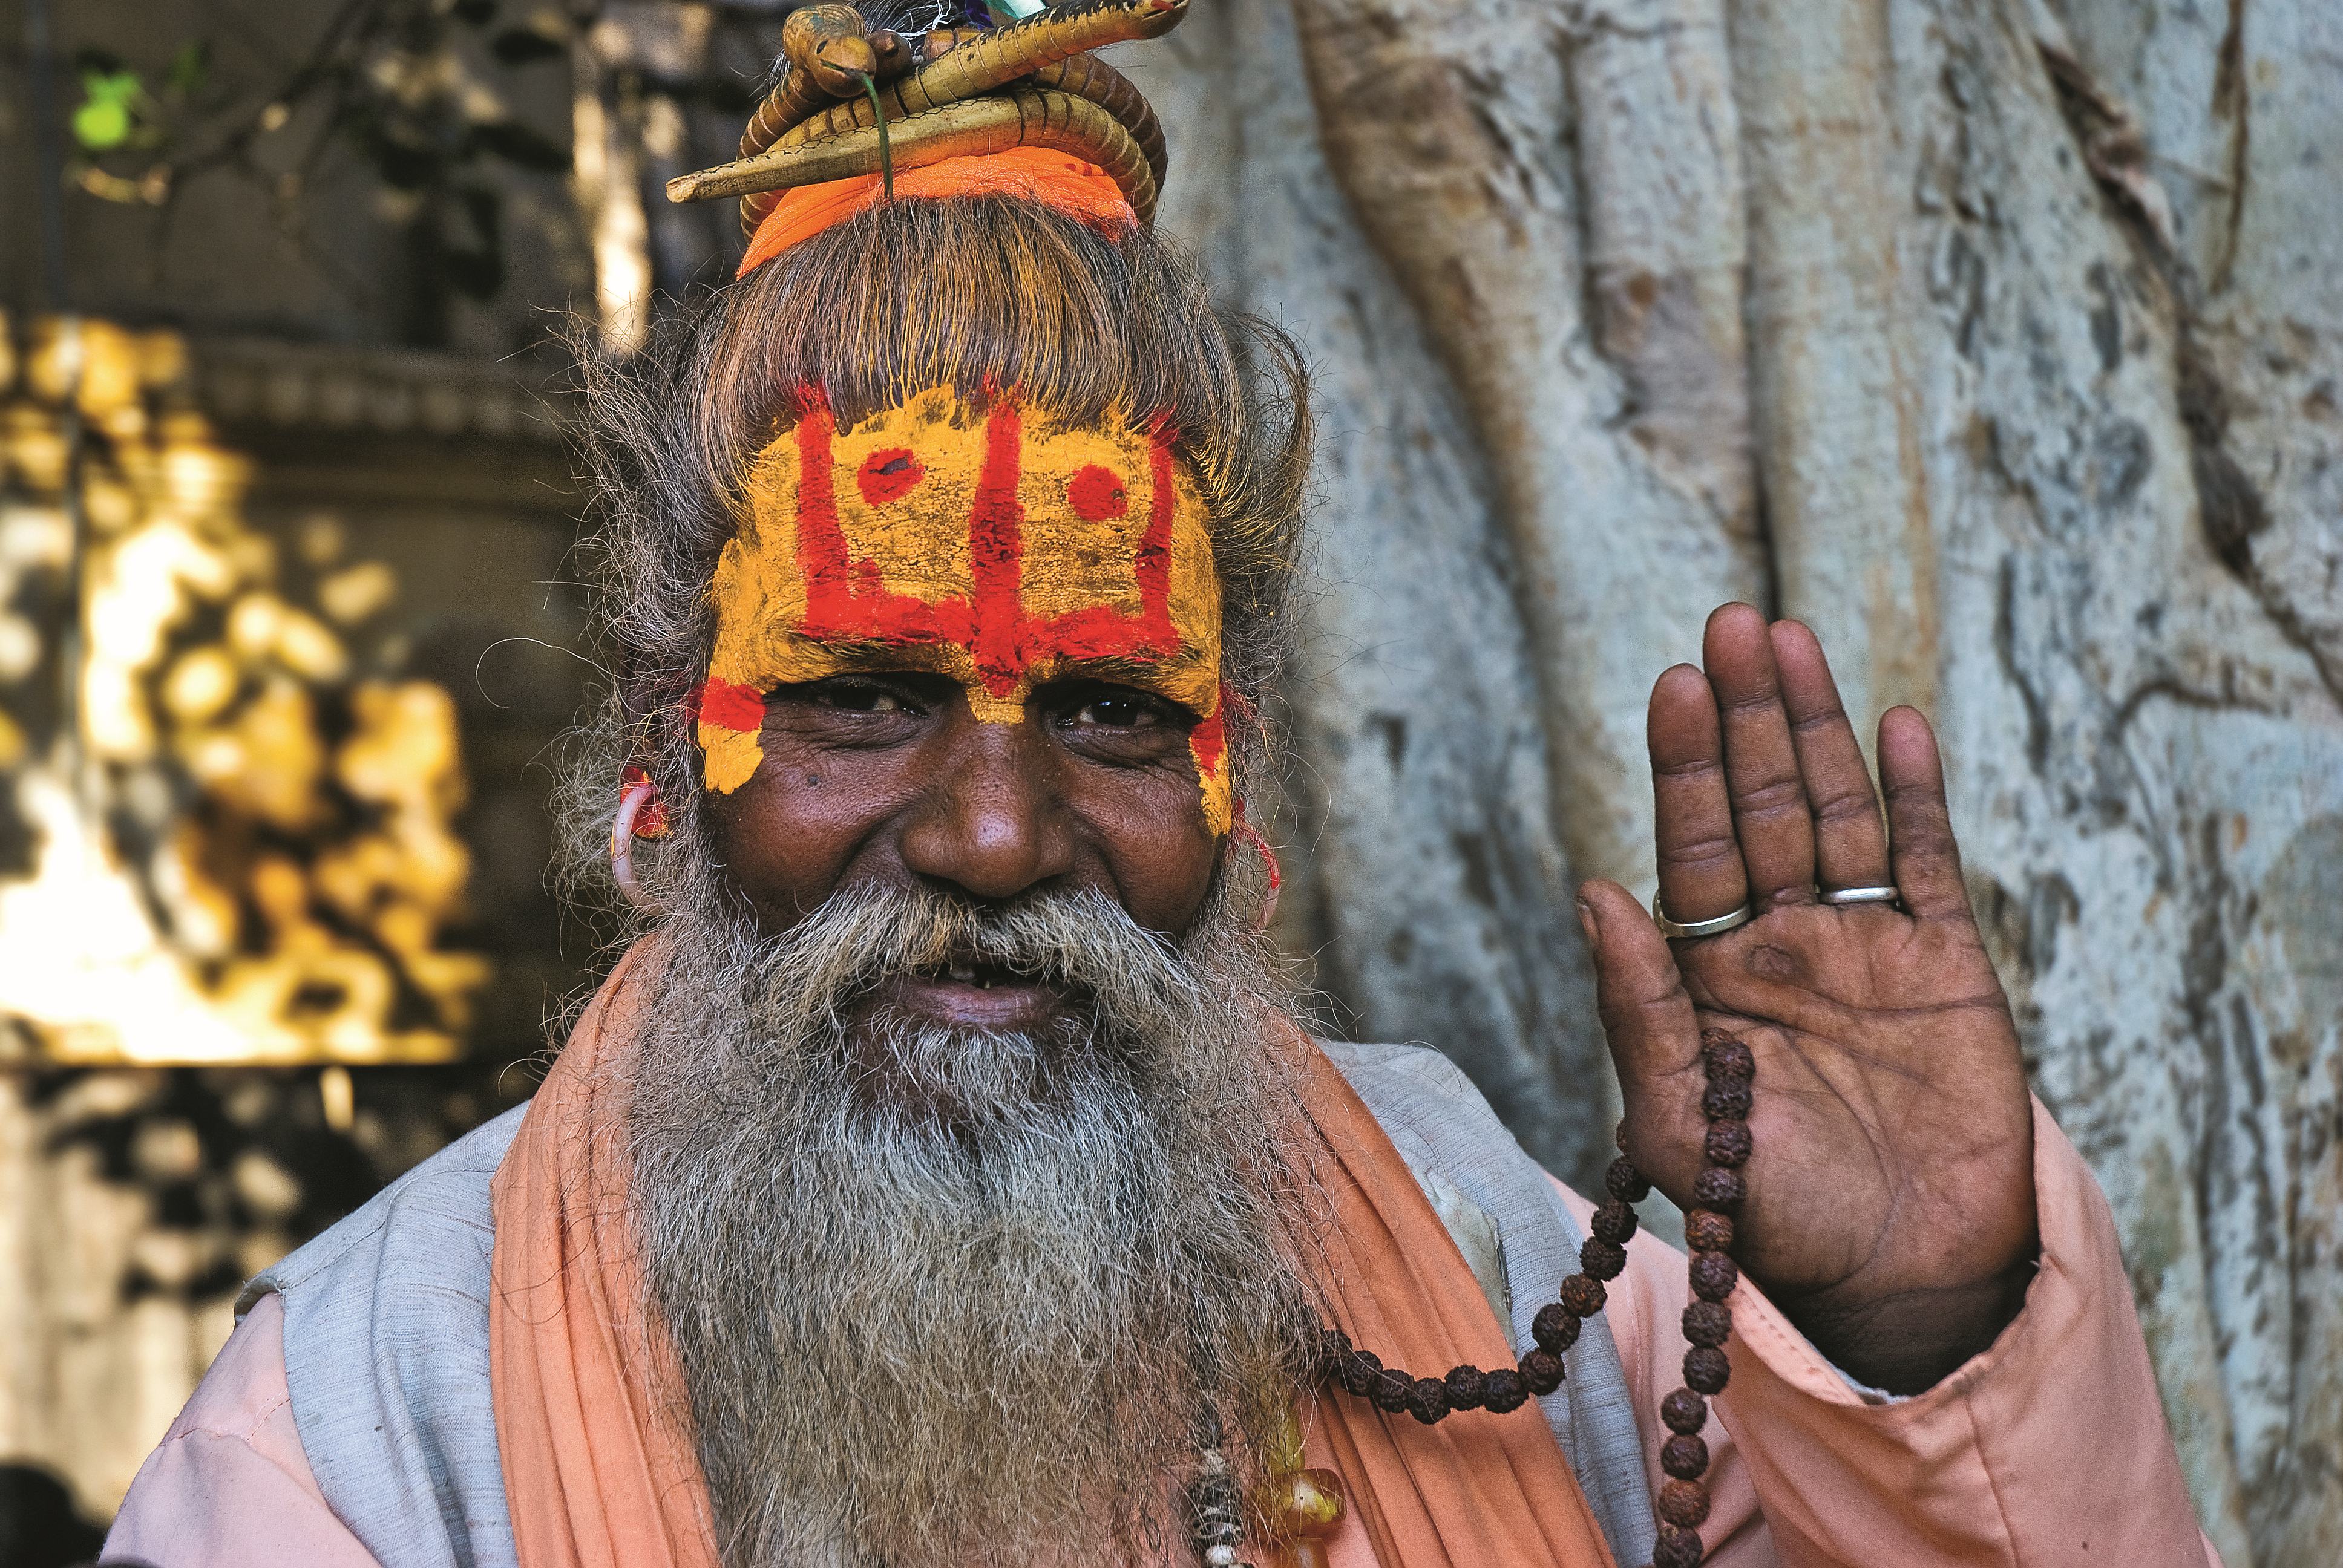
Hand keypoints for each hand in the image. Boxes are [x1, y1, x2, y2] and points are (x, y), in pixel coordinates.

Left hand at [1578, 604, 2037, 1394]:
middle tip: (1732, 622)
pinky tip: (1892, 722)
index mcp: (1708, 972)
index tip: (1674, 684)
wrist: (1897, 1278)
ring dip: (1816, 727)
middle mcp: (1780, 942)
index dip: (1683, 766)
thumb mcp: (1677, 1116)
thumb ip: (1636, 1004)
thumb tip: (1589, 889)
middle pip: (1762, 804)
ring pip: (1837, 812)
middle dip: (1746, 717)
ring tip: (1790, 640)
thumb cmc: (1770, 1211)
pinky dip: (1913, 794)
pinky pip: (1924, 863)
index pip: (1691, 845)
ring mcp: (1864, 946)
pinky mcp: (1945, 965)